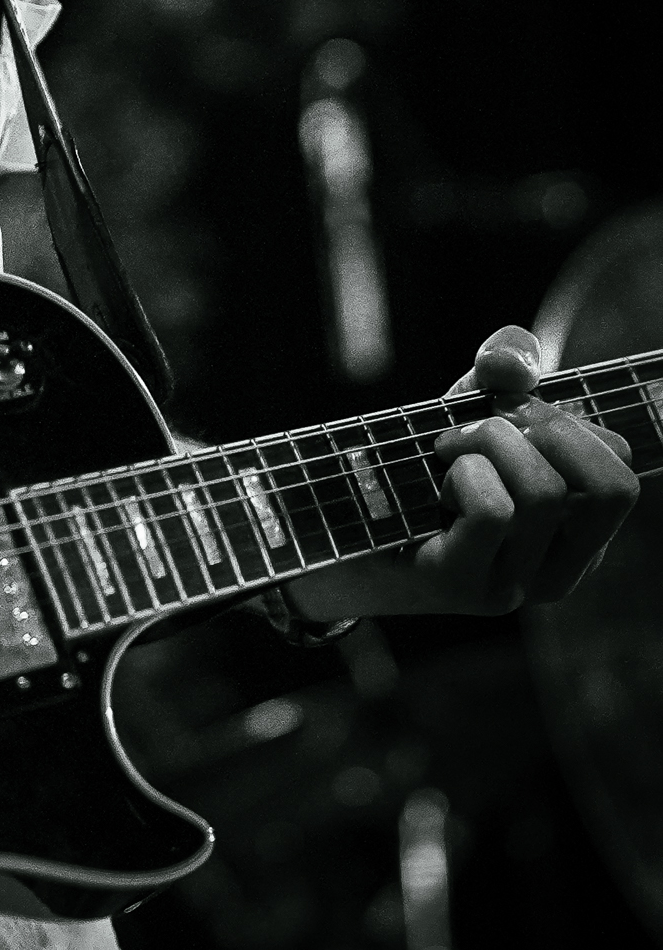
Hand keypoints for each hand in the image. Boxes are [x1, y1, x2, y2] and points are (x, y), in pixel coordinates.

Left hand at [285, 325, 638, 625]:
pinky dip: (461, 473)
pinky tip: (433, 483)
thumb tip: (513, 364)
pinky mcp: (463, 585)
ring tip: (447, 451)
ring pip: (545, 492)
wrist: (330, 522)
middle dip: (542, 426)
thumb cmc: (413, 467)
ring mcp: (514, 585)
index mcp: (577, 534)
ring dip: (488, 442)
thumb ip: (504, 368)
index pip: (619, 466)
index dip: (568, 419)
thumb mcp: (469, 406)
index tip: (510, 416)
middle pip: (609, 484)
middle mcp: (559, 570)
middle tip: (479, 426)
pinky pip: (494, 510)